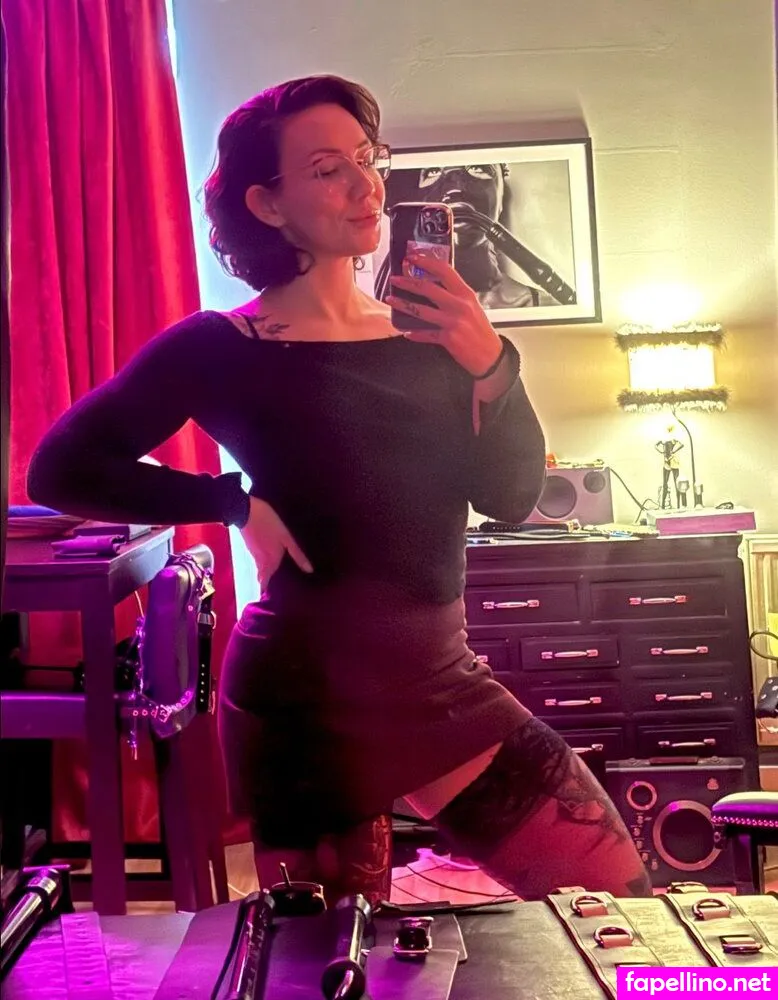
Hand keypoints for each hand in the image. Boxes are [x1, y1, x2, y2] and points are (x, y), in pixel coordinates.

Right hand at [240, 496, 312, 592]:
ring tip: (272, 581)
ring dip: (265, 576)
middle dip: (267, 586)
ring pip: (260, 569)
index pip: (267, 582)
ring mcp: (254, 553)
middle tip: (273, 593)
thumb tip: (309, 571)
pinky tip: (267, 562)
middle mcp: (261, 560)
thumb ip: (297, 554)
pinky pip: (258, 561)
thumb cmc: (269, 523)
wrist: (245, 510)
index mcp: (270, 560)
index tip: (270, 601)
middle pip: (263, 577)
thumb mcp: (286, 537)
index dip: (268, 591)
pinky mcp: (251, 545)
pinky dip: (262, 565)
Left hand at [386, 251, 502, 376]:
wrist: (490, 354)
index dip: (426, 262)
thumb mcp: (472, 305)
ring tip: (391, 300)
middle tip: (395, 279)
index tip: (413, 258)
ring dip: (403, 304)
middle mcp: (459, 305)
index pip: (444, 271)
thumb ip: (456, 295)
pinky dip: (415, 333)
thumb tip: (435, 285)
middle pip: (428, 288)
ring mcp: (453, 322)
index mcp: (465, 293)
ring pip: (422, 310)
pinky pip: (426, 334)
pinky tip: (406, 331)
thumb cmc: (480, 330)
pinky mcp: (449, 338)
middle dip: (408, 282)